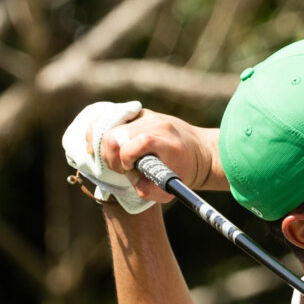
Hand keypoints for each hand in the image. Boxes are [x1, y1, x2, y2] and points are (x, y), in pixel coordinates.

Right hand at [94, 110, 221, 201]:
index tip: (129, 169)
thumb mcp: (170, 188)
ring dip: (107, 147)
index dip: (127, 157)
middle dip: (112, 156)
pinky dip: (103, 131)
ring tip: (117, 159)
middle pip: (117, 135)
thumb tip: (132, 181)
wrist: (199, 151)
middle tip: (121, 168)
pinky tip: (106, 145)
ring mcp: (147, 115)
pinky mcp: (139, 113)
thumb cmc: (183, 171)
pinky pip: (111, 117)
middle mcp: (157, 124)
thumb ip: (149, 190)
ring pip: (110, 127)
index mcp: (168, 143)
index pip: (141, 141)